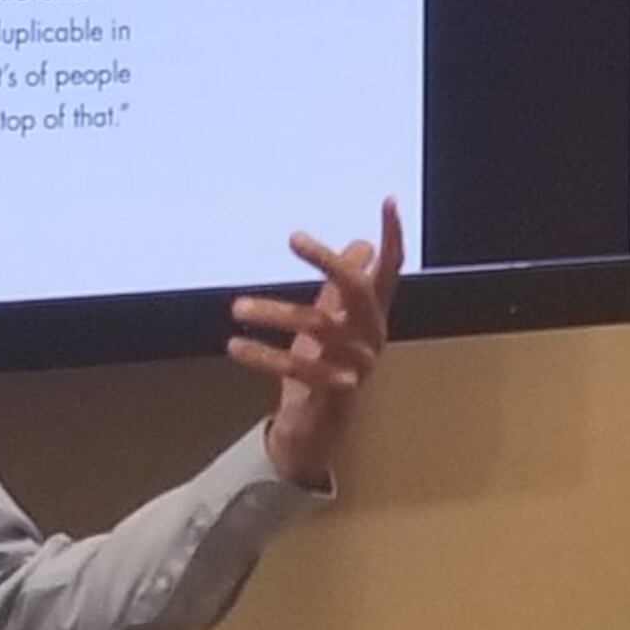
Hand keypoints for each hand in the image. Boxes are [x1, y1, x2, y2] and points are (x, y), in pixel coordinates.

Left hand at [231, 197, 402, 485]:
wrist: (317, 429)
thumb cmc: (323, 367)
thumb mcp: (332, 320)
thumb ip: (341, 285)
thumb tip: (361, 245)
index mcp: (372, 314)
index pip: (392, 268)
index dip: (393, 234)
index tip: (388, 200)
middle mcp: (372, 335)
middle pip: (357, 289)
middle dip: (328, 261)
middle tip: (295, 239)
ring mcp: (357, 363)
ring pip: (317, 325)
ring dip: (273, 312)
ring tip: (238, 307)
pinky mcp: (334, 390)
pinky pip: (296, 366)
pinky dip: (262, 354)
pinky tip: (236, 345)